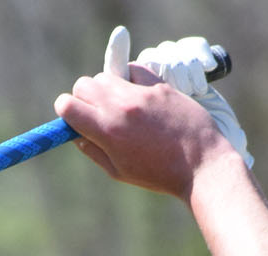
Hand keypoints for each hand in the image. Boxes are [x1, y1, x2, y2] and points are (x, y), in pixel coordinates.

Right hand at [55, 28, 246, 197]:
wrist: (201, 165)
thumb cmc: (160, 174)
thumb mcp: (119, 171)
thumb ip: (92, 151)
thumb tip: (75, 133)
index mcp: (107, 131)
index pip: (67, 105)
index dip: (66, 111)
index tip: (75, 118)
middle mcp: (121, 107)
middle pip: (83, 84)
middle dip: (84, 97)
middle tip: (97, 113)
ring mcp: (141, 94)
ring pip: (107, 75)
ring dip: (107, 88)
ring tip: (122, 107)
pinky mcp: (160, 86)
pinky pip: (135, 69)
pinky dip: (131, 77)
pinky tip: (138, 94)